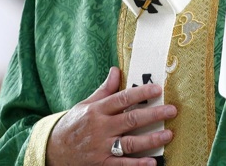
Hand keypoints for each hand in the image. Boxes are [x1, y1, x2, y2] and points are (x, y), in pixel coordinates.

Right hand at [46, 67, 175, 165]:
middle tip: (172, 110)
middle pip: (130, 120)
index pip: (122, 98)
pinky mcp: (102, 163)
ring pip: (130, 143)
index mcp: (97, 110)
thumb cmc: (73, 124)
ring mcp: (101, 147)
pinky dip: (137, 164)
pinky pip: (122, 165)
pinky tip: (152, 162)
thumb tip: (116, 70)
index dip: (141, 93)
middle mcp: (100, 128)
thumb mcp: (86, 104)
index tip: (158, 89)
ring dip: (151, 140)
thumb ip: (104, 90)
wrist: (54, 150)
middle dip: (153, 114)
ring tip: (168, 134)